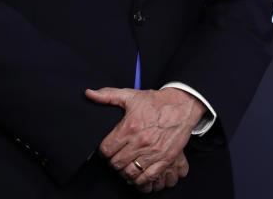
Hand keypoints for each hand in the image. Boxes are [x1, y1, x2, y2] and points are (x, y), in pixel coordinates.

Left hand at [85, 87, 204, 188]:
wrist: (183, 105)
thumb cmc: (156, 101)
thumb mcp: (131, 95)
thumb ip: (108, 95)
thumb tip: (89, 93)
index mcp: (130, 126)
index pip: (106, 149)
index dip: (104, 151)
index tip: (107, 149)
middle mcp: (141, 141)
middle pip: (116, 163)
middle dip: (113, 162)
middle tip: (116, 157)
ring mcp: (153, 152)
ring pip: (130, 173)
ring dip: (124, 172)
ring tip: (126, 165)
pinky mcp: (165, 159)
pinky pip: (147, 177)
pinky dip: (139, 179)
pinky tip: (137, 172)